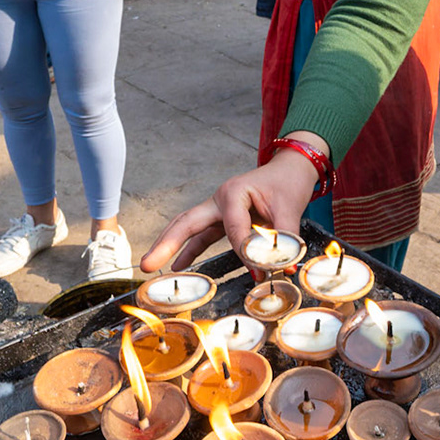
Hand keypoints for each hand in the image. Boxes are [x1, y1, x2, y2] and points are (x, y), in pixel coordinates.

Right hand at [137, 148, 320, 273]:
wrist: (292, 169)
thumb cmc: (288, 182)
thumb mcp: (290, 209)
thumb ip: (285, 239)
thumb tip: (283, 266)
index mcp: (233, 193)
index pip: (233, 230)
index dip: (246, 253)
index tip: (260, 271)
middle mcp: (219, 199)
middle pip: (186, 223)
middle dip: (166, 244)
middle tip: (147, 265)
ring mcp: (218, 208)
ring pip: (188, 228)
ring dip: (169, 246)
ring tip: (151, 265)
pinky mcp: (222, 217)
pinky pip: (201, 235)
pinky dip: (189, 250)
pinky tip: (178, 265)